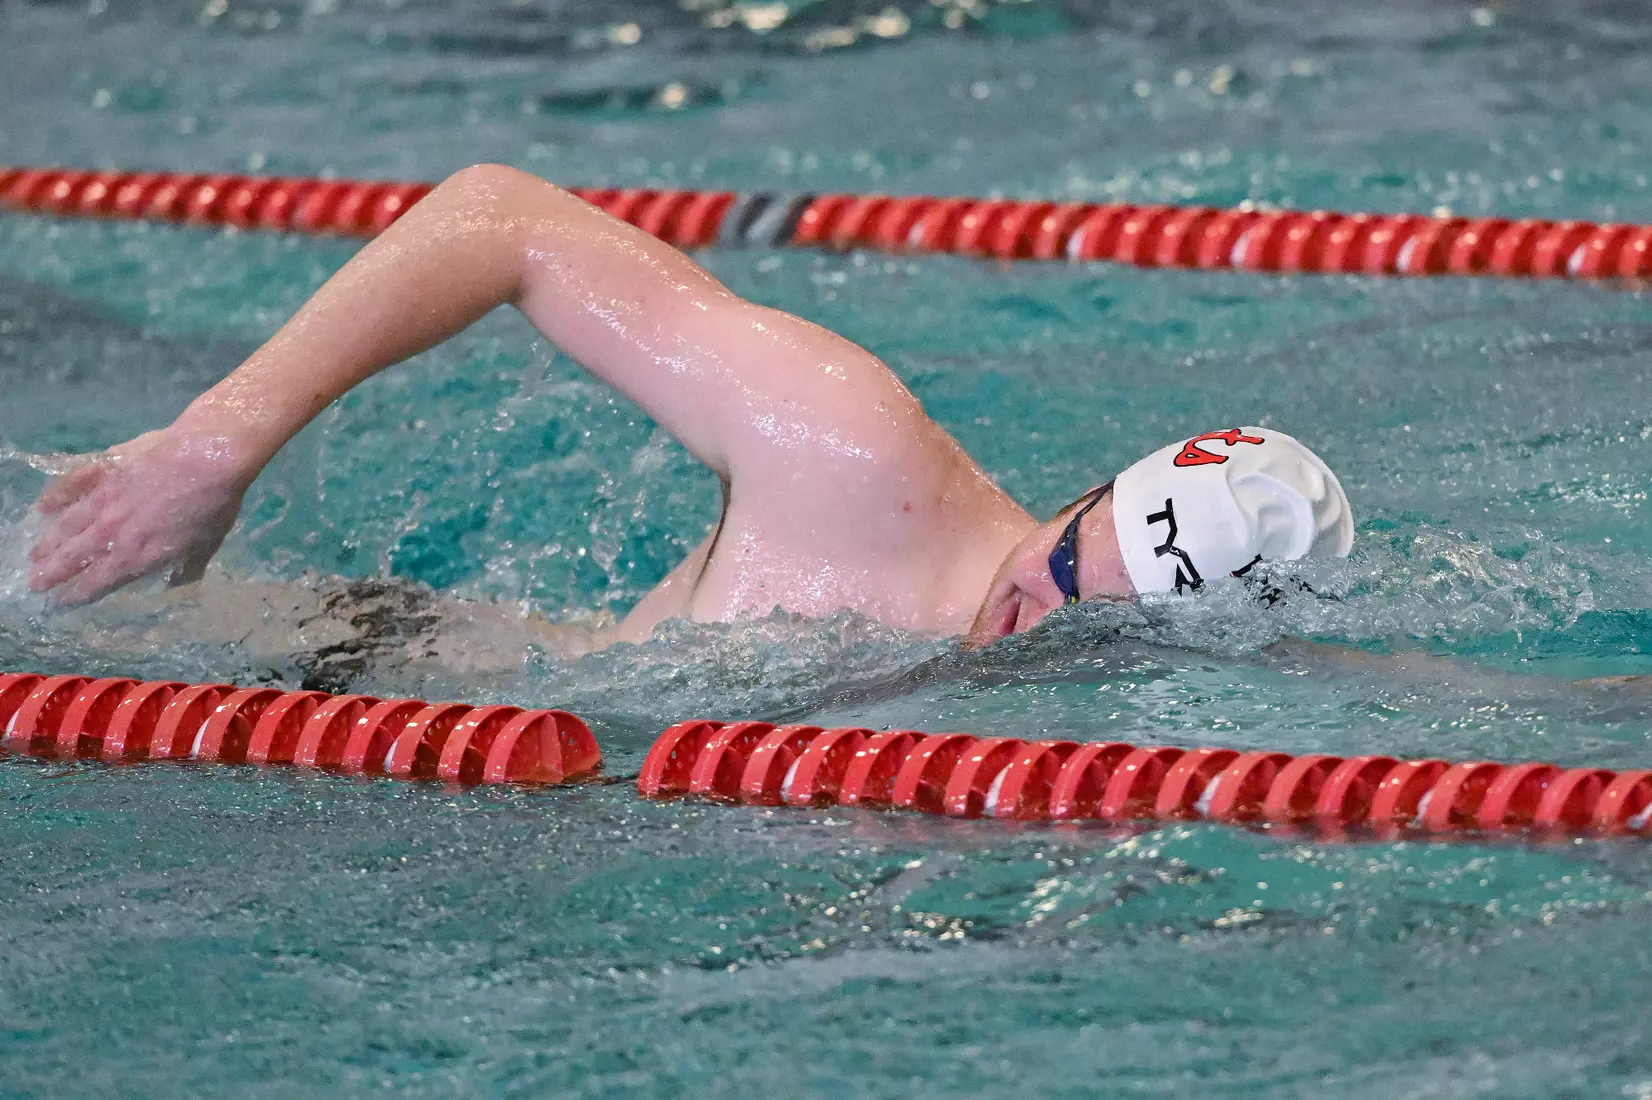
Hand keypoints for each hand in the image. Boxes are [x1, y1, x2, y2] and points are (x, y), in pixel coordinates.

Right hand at [28, 427, 251, 604]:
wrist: (208, 455)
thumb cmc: (213, 504)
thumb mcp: (207, 545)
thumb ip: (187, 568)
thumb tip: (175, 585)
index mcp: (137, 555)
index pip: (98, 581)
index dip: (77, 594)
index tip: (61, 602)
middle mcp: (112, 532)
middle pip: (73, 557)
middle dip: (51, 573)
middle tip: (34, 583)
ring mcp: (103, 499)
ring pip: (67, 526)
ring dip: (49, 543)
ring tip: (34, 555)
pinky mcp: (102, 469)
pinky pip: (71, 485)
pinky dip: (55, 497)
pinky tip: (42, 507)